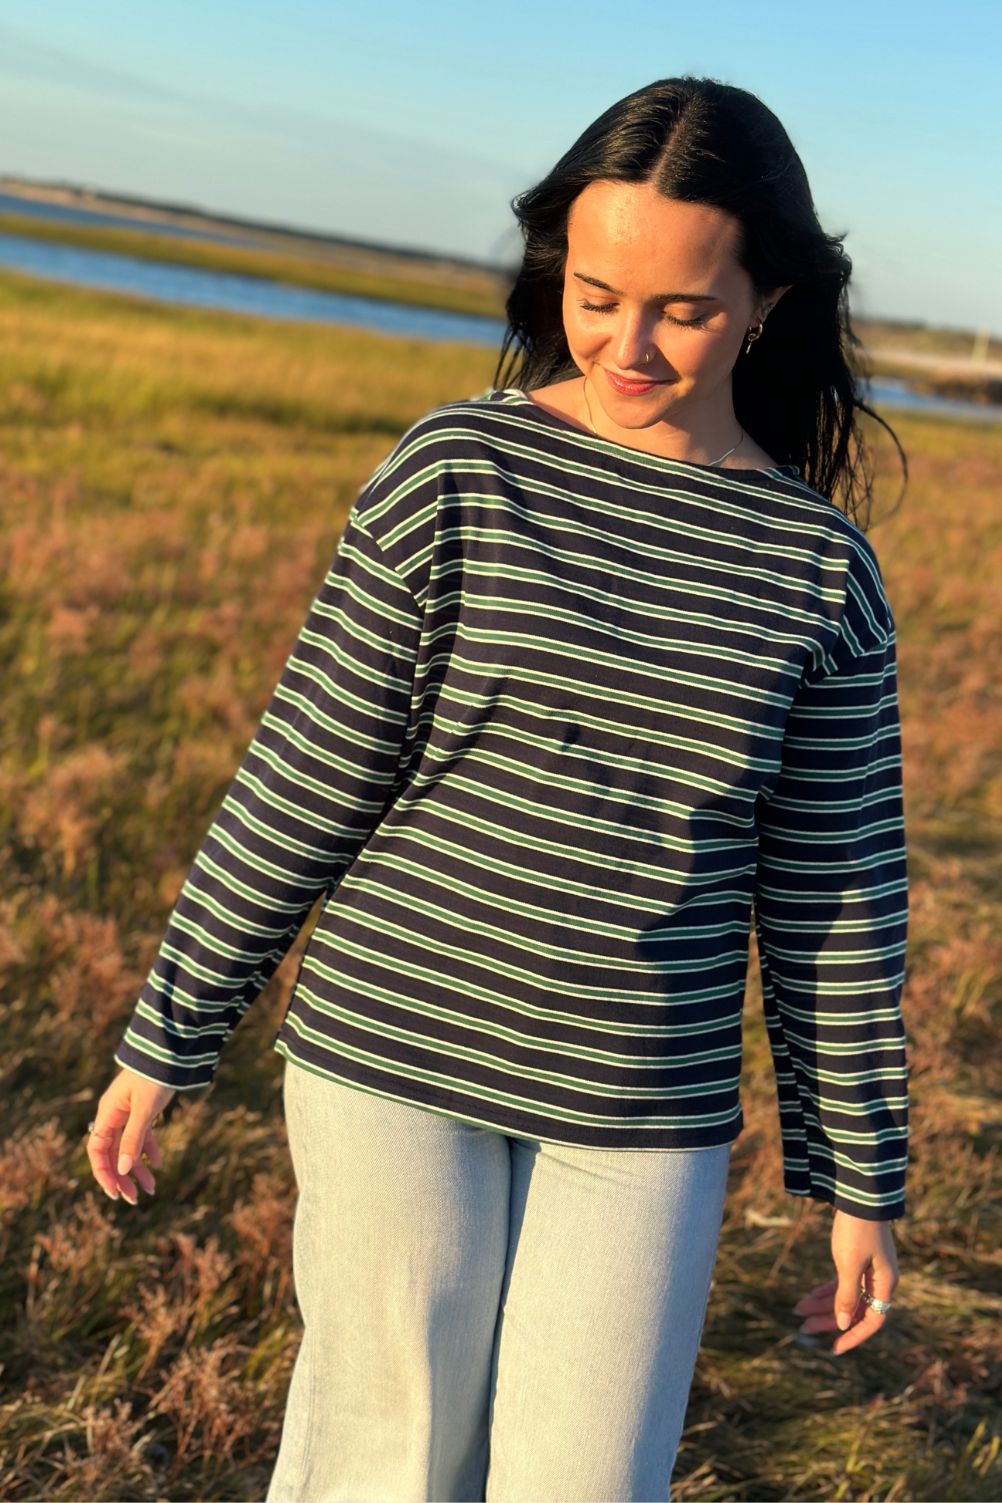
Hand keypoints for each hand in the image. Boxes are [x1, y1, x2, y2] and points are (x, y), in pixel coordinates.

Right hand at [86, 1068, 175, 1205]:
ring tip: (152, 1189)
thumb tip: (123, 1170)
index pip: (97, 1151)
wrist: (168, 1053)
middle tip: (135, 1200)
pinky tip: (158, 1164)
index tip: (115, 1193)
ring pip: (127, 1148)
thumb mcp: (144, 1110)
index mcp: (107, 1115)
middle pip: (112, 1154)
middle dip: (122, 1178)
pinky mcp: (142, 1111)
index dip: (103, 1173)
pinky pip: (141, 1137)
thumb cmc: (153, 1078)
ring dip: (137, 1169)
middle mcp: (113, 1116)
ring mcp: (127, 1114)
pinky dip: (148, 1151)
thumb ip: (133, 1139)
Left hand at [792, 1208, 898, 1354]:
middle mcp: (879, 1280)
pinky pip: (843, 1282)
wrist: (859, 1195)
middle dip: (828, 1320)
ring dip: (823, 1304)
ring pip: (846, 1296)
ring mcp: (868, 1269)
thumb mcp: (849, 1264)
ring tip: (797, 1310)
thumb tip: (842, 1324)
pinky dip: (827, 1290)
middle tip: (803, 1328)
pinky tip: (810, 1296)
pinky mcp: (857, 1258)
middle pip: (855, 1310)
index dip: (853, 1336)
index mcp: (884, 1284)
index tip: (834, 1348)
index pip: (871, 1321)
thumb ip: (846, 1295)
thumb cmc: (857, 1230)